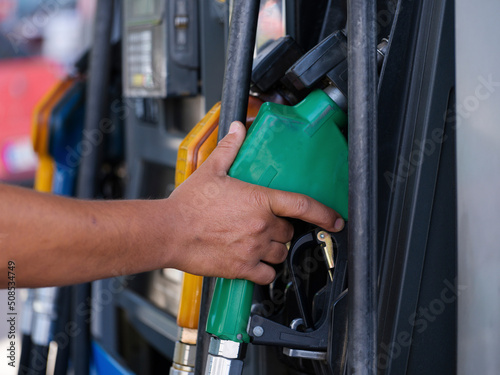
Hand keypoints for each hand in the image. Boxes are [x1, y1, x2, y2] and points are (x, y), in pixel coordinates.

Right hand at [166, 121, 344, 284]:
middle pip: (289, 230)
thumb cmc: (189, 204)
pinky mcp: (242, 268)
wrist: (169, 232)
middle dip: (282, 227)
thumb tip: (238, 128)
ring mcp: (254, 248)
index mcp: (259, 200)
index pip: (302, 205)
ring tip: (259, 241)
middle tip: (265, 224)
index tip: (336, 220)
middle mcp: (262, 226)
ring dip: (276, 247)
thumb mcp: (211, 170)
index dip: (325, 213)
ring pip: (281, 252)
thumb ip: (230, 148)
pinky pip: (267, 274)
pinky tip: (254, 262)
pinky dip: (265, 270)